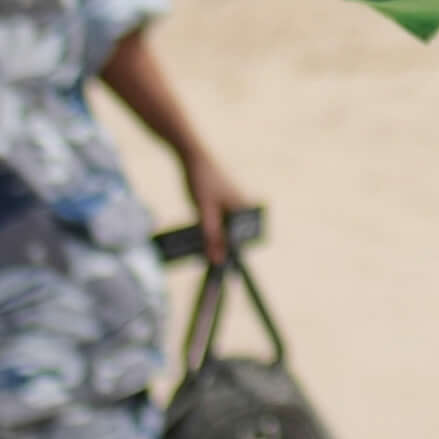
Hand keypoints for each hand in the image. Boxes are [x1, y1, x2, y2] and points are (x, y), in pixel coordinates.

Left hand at [179, 144, 255, 268]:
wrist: (193, 158)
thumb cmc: (202, 182)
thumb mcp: (204, 212)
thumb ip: (211, 236)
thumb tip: (217, 260)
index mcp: (244, 210)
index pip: (244, 243)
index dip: (237, 261)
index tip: (233, 281)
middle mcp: (243, 209)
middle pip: (235, 239)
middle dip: (225, 252)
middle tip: (213, 266)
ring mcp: (233, 207)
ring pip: (226, 233)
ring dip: (216, 243)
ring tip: (206, 254)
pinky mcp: (223, 205)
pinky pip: (220, 225)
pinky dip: (213, 233)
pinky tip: (203, 238)